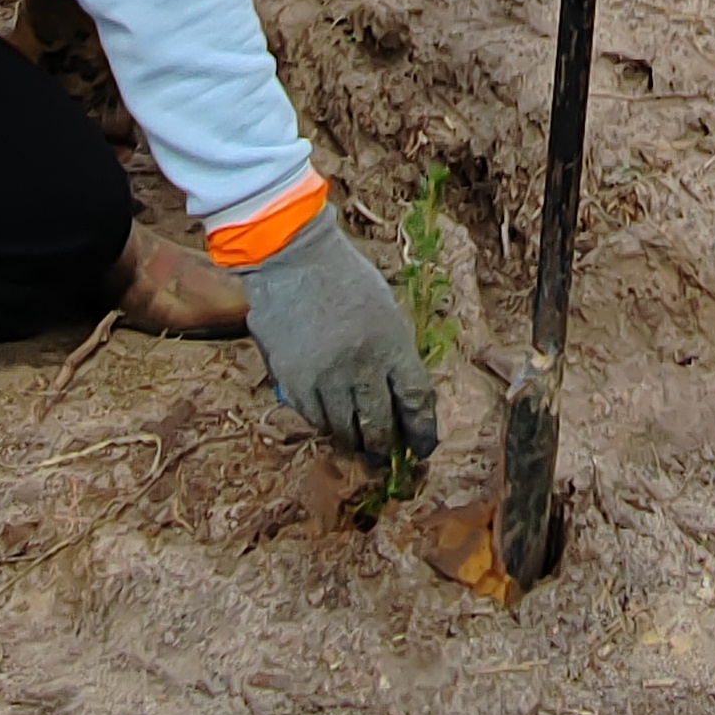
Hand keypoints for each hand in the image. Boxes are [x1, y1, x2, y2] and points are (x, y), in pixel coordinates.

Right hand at [242, 206, 439, 464]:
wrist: (291, 257)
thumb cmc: (343, 276)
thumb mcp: (384, 309)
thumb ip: (392, 352)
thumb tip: (399, 395)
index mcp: (392, 344)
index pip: (416, 400)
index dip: (423, 429)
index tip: (423, 447)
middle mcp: (361, 366)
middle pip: (380, 424)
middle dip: (385, 446)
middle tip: (385, 456)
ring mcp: (325, 377)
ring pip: (344, 429)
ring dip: (354, 439)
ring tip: (357, 443)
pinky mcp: (293, 381)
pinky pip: (314, 418)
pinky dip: (324, 422)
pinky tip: (328, 419)